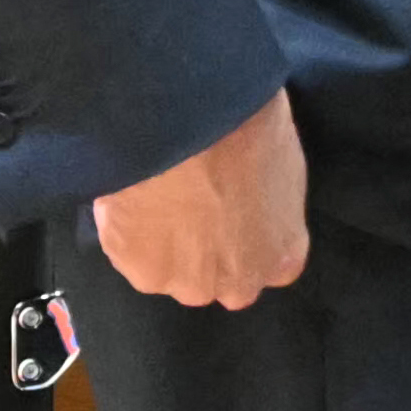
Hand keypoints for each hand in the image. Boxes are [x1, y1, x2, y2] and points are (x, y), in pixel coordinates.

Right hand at [92, 89, 309, 309]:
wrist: (193, 126)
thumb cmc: (251, 135)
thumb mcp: (284, 169)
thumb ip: (271, 209)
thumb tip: (253, 206)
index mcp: (281, 258)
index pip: (269, 265)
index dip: (247, 239)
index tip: (232, 213)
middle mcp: (234, 284)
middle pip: (217, 278)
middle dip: (204, 251)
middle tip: (190, 205)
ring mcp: (183, 282)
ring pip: (169, 270)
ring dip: (162, 242)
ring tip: (156, 197)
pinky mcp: (137, 270)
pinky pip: (129, 251)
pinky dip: (127, 230)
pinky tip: (132, 195)